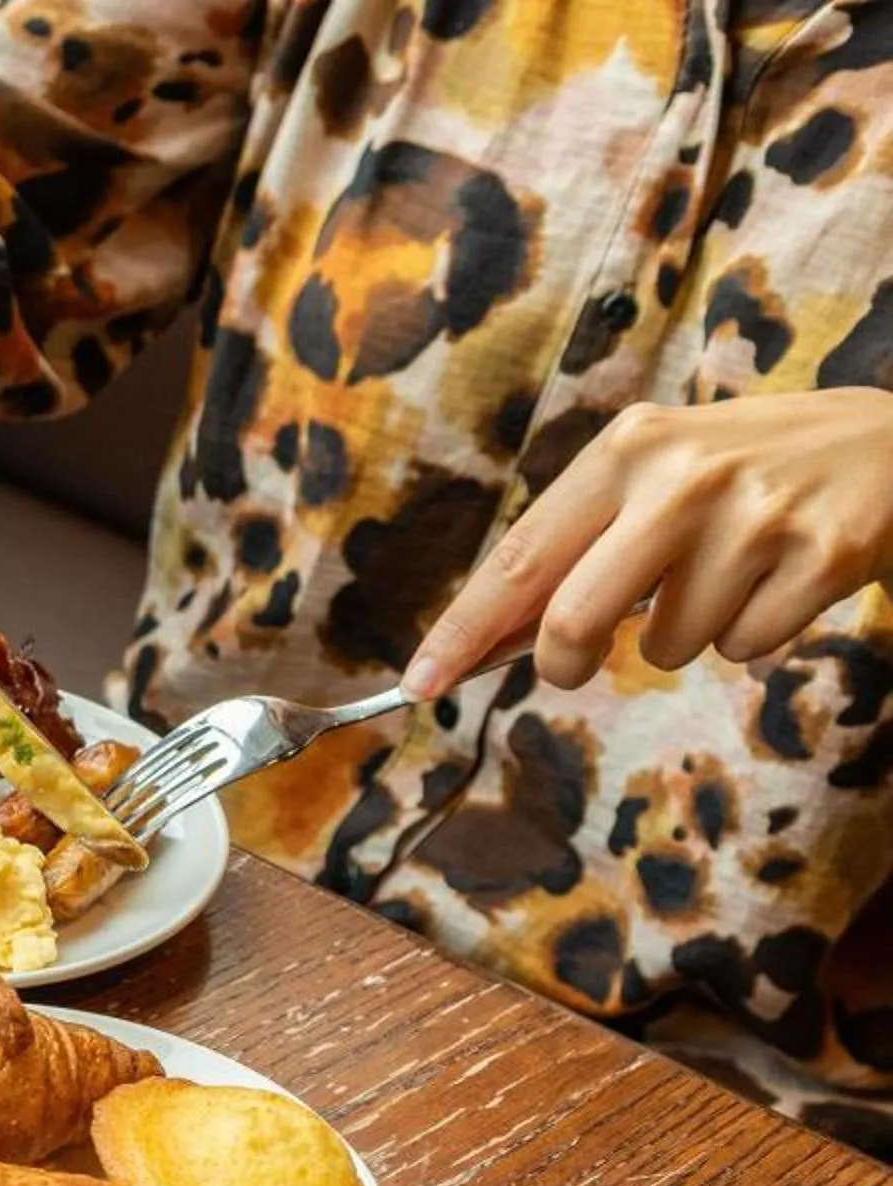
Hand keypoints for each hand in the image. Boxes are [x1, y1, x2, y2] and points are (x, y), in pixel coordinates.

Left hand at [407, 390, 892, 696]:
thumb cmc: (749, 471)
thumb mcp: (659, 475)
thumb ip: (579, 546)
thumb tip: (489, 639)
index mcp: (628, 448)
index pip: (520, 557)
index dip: (463, 630)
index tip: (418, 685)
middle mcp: (684, 476)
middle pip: (574, 620)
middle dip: (562, 662)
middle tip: (574, 665)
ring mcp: (756, 516)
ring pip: (667, 647)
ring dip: (686, 634)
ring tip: (732, 572)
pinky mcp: (820, 556)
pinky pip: (742, 648)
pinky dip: (752, 634)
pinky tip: (781, 577)